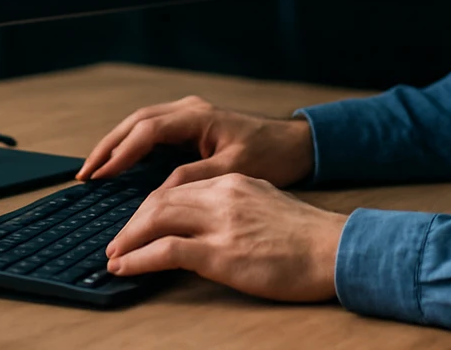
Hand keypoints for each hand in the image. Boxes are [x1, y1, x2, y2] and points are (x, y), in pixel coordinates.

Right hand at [76, 95, 314, 188]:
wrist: (295, 146)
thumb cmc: (270, 155)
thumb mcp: (233, 170)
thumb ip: (196, 177)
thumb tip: (160, 191)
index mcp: (197, 117)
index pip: (147, 131)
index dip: (121, 154)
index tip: (101, 176)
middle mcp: (189, 110)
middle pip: (135, 122)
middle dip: (107, 147)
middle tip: (84, 174)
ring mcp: (188, 116)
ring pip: (139, 124)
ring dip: (115, 145)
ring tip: (93, 170)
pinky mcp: (190, 127)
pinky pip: (151, 132)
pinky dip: (130, 146)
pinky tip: (118, 165)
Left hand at [106, 173, 345, 301]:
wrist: (335, 249)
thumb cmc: (307, 237)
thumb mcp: (268, 207)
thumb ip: (236, 209)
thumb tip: (209, 227)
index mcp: (234, 182)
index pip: (178, 187)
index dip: (150, 208)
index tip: (137, 225)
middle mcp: (223, 194)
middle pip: (160, 199)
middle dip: (132, 222)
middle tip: (116, 242)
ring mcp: (221, 222)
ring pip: (157, 218)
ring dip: (128, 239)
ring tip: (115, 256)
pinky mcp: (222, 252)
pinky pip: (166, 250)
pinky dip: (138, 259)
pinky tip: (125, 268)